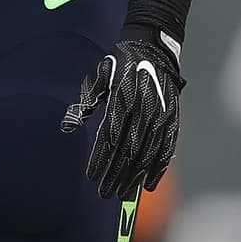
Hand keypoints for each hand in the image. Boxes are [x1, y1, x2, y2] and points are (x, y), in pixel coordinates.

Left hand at [61, 31, 182, 198]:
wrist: (152, 48)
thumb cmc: (118, 65)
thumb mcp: (97, 78)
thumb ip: (84, 104)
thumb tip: (68, 127)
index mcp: (122, 100)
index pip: (110, 138)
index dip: (101, 159)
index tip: (92, 177)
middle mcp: (143, 110)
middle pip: (128, 151)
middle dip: (116, 174)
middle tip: (105, 192)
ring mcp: (160, 115)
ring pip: (147, 154)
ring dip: (135, 176)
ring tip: (123, 192)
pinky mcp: (172, 118)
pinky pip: (167, 148)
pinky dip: (159, 168)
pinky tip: (149, 183)